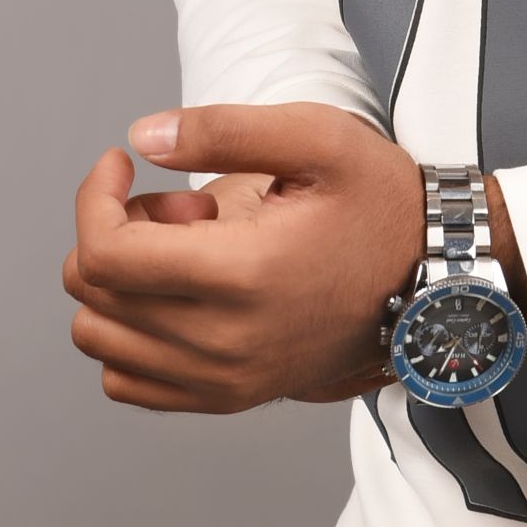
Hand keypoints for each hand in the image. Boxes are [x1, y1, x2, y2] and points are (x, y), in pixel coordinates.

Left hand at [63, 103, 426, 412]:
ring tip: (185, 249)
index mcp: (244, 274)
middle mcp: (226, 342)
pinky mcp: (228, 397)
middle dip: (114, 229)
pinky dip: (128, 336)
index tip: (121, 162)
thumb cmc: (380, 203)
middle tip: (181, 203)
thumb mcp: (317, 137)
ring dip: (120, 283)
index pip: (105, 255)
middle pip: (94, 294)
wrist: (433, 279)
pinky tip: (178, 293)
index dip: (93, 197)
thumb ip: (224, 129)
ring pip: (100, 340)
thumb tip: (142, 136)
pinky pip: (129, 382)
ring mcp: (224, 380)